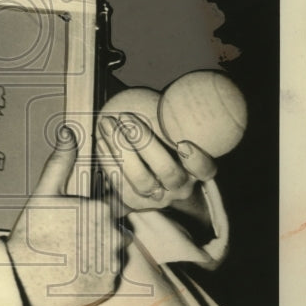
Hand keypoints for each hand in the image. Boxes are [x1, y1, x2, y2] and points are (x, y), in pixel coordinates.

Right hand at [6, 125, 125, 305]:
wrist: (21, 276)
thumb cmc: (31, 232)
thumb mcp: (44, 193)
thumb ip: (61, 162)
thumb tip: (68, 131)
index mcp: (102, 211)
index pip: (112, 207)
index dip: (93, 212)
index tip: (75, 221)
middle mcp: (114, 236)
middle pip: (114, 231)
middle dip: (97, 234)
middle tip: (68, 241)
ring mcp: (112, 263)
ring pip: (112, 254)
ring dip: (98, 255)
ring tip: (70, 258)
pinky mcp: (108, 286)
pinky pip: (108, 277)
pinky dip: (95, 275)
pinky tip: (73, 272)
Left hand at [95, 112, 215, 213]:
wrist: (158, 188)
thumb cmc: (169, 153)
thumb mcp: (178, 145)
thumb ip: (177, 128)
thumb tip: (176, 103)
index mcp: (198, 173)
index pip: (205, 169)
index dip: (195, 159)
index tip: (182, 143)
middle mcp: (180, 187)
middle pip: (167, 171)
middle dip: (144, 143)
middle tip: (126, 117)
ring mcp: (157, 198)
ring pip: (141, 179)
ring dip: (121, 149)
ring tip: (108, 124)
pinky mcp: (133, 202)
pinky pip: (119, 184)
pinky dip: (108, 161)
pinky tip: (100, 141)